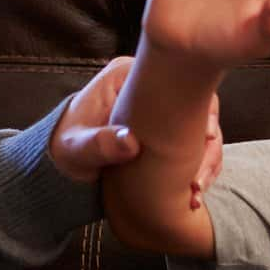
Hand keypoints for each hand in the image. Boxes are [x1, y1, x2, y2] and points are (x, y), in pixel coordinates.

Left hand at [50, 56, 223, 194]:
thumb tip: (131, 142)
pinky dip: (199, 169)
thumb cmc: (65, 148)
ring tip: (195, 190)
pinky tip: (193, 194)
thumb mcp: (77, 148)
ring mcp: (162, 111)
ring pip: (202, 129)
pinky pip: (195, 146)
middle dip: (207, 143)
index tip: (207, 136)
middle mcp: (151, 88)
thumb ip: (100, 143)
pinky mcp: (168, 132)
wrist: (62, 165)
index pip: (178, 79)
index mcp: (128, 75)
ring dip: (206, 160)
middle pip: (199, 105)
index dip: (201, 107)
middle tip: (198, 176)